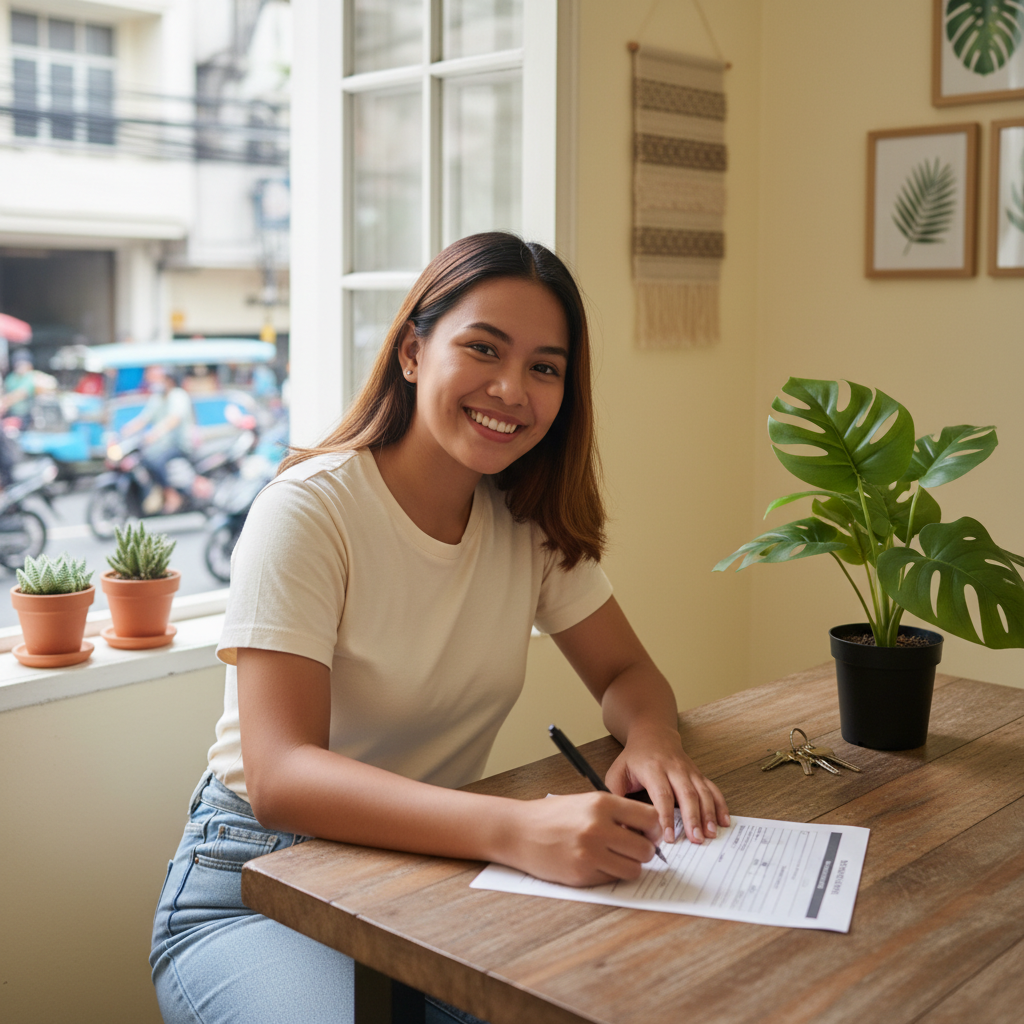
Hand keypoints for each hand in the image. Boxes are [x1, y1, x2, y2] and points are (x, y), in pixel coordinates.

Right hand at [505, 792, 661, 887]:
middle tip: (633, 848)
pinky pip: (612, 879)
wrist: (518, 831)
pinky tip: (596, 863)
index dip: (654, 829)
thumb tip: (648, 831)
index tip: (650, 833)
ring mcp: (590, 854)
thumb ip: (616, 813)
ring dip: (629, 866)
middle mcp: (598, 828)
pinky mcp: (582, 875)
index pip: (650, 818)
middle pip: (646, 849)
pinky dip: (610, 874)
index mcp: (602, 803)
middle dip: (644, 851)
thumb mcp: (586, 802)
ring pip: (634, 869)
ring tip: (615, 857)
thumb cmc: (552, 815)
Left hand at [605, 724, 729, 846]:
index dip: (666, 817)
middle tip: (696, 840)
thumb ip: (616, 796)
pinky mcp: (699, 774)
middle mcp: (674, 769)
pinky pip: (712, 789)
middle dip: (693, 818)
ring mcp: (689, 771)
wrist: (653, 734)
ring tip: (710, 834)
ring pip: (703, 792)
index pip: (662, 794)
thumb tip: (619, 823)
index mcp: (653, 768)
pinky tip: (724, 822)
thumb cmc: (634, 758)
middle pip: (687, 795)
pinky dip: (720, 805)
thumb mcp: (617, 772)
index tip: (668, 837)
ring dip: (708, 814)